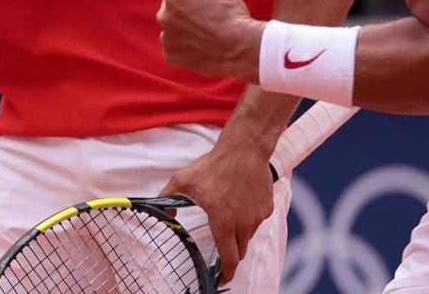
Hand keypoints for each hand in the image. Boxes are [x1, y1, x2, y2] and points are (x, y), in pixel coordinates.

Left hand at [158, 0, 264, 81]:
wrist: (240, 46)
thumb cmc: (231, 12)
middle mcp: (164, 15)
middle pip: (173, 7)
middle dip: (186, 8)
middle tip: (207, 15)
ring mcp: (166, 37)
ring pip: (174, 27)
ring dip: (185, 27)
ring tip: (207, 31)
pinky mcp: (171, 55)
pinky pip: (176, 46)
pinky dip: (186, 45)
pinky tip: (203, 44)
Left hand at [160, 143, 274, 283]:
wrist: (244, 149)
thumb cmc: (214, 165)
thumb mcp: (183, 181)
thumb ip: (168, 200)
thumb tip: (161, 214)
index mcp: (224, 222)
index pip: (229, 259)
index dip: (226, 274)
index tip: (221, 279)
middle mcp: (243, 223)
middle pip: (239, 252)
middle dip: (230, 254)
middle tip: (221, 247)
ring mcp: (257, 216)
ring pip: (248, 236)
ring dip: (239, 234)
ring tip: (228, 215)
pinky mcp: (267, 207)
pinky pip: (257, 221)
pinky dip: (249, 219)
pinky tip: (240, 203)